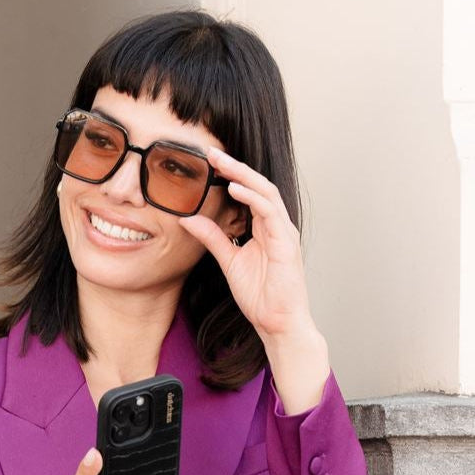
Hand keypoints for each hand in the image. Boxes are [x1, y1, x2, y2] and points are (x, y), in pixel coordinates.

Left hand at [178, 147, 316, 345]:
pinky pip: (270, 212)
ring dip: (243, 175)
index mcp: (265, 228)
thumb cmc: (260, 296)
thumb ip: (213, 238)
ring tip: (221, 164)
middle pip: (258, 185)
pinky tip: (235, 189)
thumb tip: (189, 219)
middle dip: (235, 167)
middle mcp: (277, 225)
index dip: (230, 175)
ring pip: (266, 192)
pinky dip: (252, 198)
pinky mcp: (286, 243)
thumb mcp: (229, 261)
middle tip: (213, 152)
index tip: (208, 162)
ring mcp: (284, 232)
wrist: (277, 322)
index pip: (248, 192)